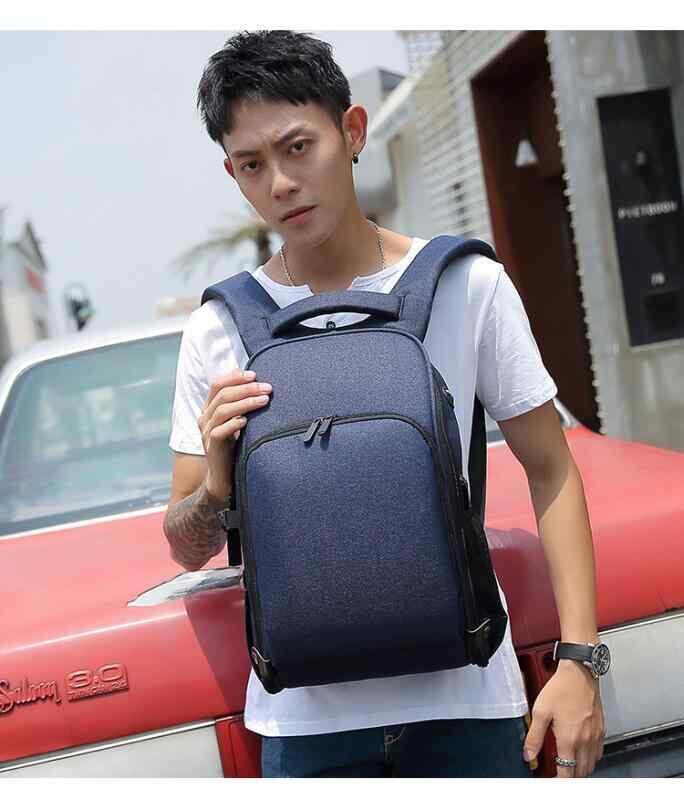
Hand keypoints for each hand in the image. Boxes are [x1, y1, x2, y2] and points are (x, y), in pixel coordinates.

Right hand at [198, 368, 271, 499]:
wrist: (223, 477)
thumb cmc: (234, 447)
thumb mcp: (237, 422)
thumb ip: (241, 405)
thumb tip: (258, 383)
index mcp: (209, 409)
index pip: (217, 385)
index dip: (234, 377)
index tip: (254, 374)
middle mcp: (205, 418)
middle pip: (222, 395)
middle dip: (246, 388)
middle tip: (267, 387)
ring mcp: (206, 432)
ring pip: (222, 410)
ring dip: (245, 402)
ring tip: (264, 400)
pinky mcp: (211, 447)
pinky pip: (219, 431)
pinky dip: (233, 424)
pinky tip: (246, 421)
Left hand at [523, 659, 605, 777]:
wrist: (580, 673)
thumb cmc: (561, 688)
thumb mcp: (541, 711)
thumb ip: (534, 736)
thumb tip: (528, 754)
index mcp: (569, 740)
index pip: (567, 772)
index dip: (559, 780)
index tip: (552, 780)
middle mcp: (585, 741)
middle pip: (581, 772)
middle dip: (570, 776)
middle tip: (560, 773)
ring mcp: (596, 736)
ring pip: (592, 764)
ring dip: (581, 769)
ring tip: (570, 765)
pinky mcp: (601, 729)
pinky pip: (599, 752)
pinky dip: (591, 758)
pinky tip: (582, 751)